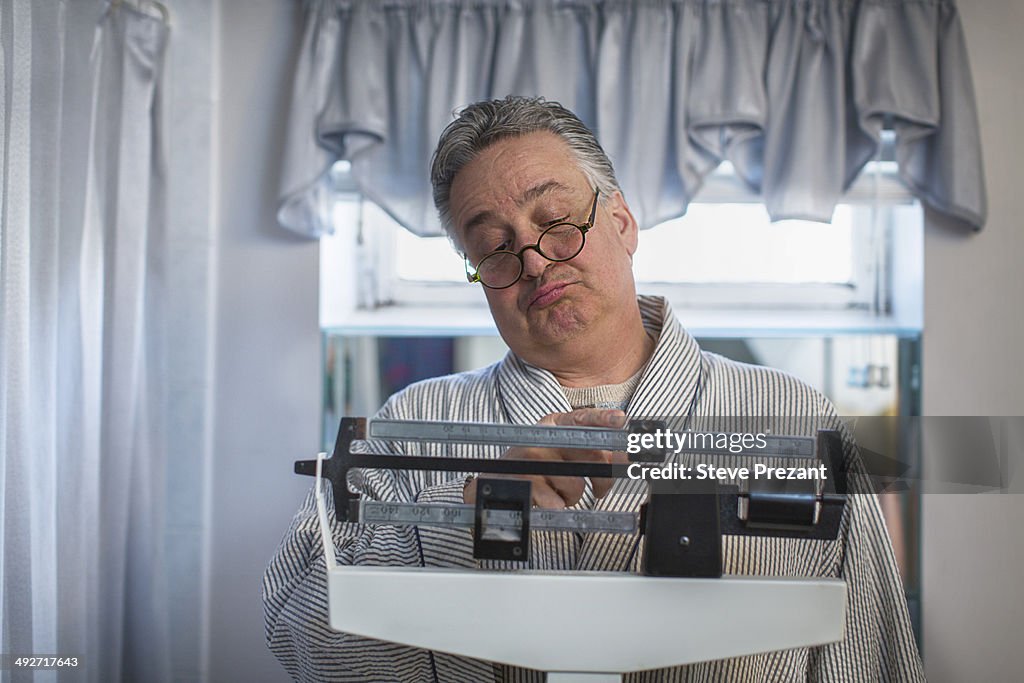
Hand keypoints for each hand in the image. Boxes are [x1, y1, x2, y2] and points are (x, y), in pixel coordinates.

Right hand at [463, 408, 628, 508]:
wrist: (494, 484)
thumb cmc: (535, 468)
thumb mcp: (556, 449)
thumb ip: (587, 450)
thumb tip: (621, 457)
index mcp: (553, 424)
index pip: (582, 417)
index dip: (604, 418)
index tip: (621, 420)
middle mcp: (542, 436)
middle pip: (590, 455)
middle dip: (604, 479)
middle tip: (601, 490)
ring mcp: (531, 458)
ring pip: (576, 485)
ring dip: (573, 497)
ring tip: (558, 492)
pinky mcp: (524, 482)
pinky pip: (557, 503)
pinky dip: (557, 506)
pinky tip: (545, 500)